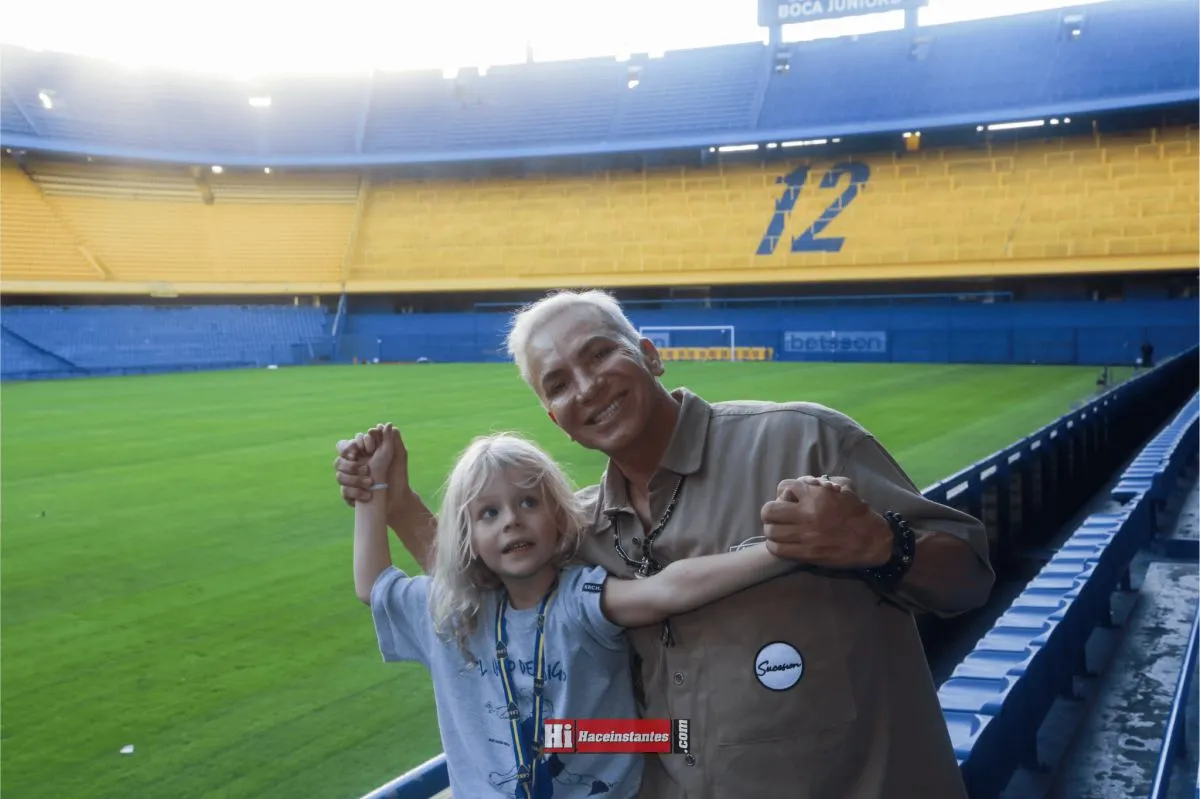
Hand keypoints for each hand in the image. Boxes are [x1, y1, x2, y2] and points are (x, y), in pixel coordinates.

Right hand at [334, 425, 410, 507]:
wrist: (399, 497)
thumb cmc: (397, 474)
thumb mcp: (398, 455)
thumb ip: (391, 439)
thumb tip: (387, 424)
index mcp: (360, 454)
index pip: (344, 446)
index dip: (349, 447)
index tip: (361, 450)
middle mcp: (352, 467)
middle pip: (338, 461)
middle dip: (352, 465)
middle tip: (367, 469)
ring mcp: (349, 481)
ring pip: (339, 476)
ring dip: (355, 479)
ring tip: (370, 482)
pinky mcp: (350, 495)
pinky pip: (344, 492)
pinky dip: (356, 493)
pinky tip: (368, 494)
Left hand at [760, 475, 891, 569]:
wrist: (872, 542)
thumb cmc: (858, 513)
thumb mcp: (845, 488)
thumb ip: (823, 482)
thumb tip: (805, 483)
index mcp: (817, 495)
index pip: (783, 487)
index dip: (784, 492)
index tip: (790, 498)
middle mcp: (807, 514)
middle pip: (768, 511)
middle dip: (771, 511)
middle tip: (779, 515)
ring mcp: (805, 536)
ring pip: (770, 531)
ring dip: (772, 529)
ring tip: (780, 530)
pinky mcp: (806, 554)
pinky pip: (777, 549)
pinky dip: (775, 545)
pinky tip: (782, 542)